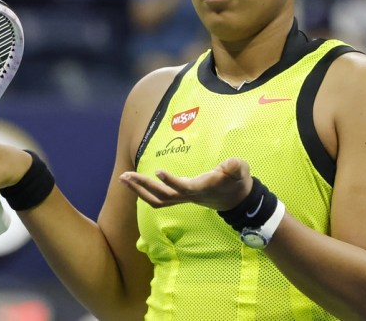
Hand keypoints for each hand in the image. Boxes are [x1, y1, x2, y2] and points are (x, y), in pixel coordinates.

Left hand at [119, 157, 252, 210]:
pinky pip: (159, 198)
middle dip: (144, 186)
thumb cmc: (237, 182)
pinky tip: (135, 182)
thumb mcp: (241, 171)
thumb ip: (236, 167)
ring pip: (157, 200)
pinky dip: (145, 191)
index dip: (171, 181)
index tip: (158, 171)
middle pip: (163, 197)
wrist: (237, 199)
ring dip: (139, 190)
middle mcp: (189, 196)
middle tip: (126, 175)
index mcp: (202, 189)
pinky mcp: (180, 196)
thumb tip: (231, 165)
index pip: (184, 188)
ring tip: (124, 178)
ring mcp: (183, 198)